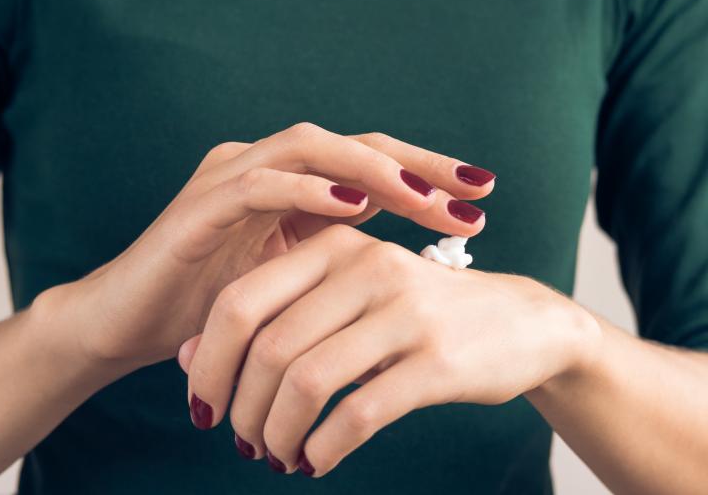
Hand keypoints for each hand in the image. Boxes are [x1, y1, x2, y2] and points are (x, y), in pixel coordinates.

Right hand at [40, 122, 495, 369]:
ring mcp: (230, 175)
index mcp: (290, 181)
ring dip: (374, 170)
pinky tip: (354, 203)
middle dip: (417, 164)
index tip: (481, 195)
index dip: (425, 173)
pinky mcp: (200, 203)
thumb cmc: (212, 304)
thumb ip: (336, 251)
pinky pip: (260, 183)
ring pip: (312, 149)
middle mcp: (263, 164)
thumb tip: (404, 251)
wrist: (129, 324)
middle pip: (353, 145)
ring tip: (426, 195)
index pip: (368, 163)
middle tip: (476, 188)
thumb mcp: (291, 277)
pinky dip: (308, 188)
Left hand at [178, 223, 601, 475]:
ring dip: (275, 431)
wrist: (523, 323)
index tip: (201, 405)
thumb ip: (271, 318)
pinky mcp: (437, 360)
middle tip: (238, 440)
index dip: (208, 361)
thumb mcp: (345, 300)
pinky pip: (358, 413)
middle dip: (239, 405)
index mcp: (334, 246)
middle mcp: (365, 267)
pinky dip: (323, 447)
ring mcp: (404, 312)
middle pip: (268, 346)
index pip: (241, 301)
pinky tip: (315, 461)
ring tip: (274, 454)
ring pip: (306, 381)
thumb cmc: (416, 314)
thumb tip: (184, 358)